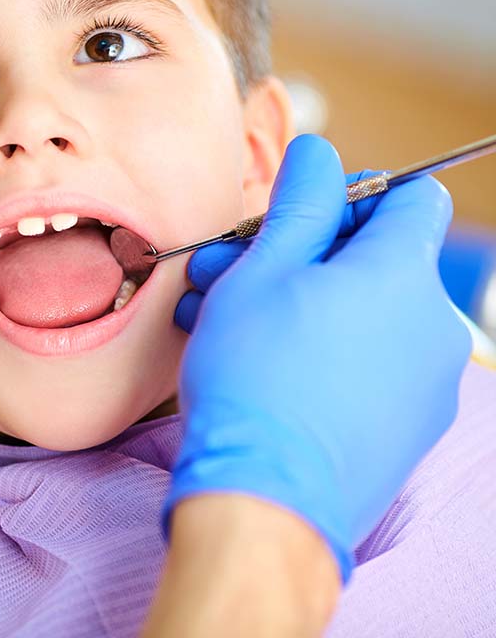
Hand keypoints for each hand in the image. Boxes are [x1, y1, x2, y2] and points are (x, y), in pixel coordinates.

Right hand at [165, 135, 471, 578]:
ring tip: (217, 318)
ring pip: (363, 314)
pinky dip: (320, 350)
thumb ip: (300, 204)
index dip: (351, 194)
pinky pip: (369, 364)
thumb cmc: (256, 377)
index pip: (412, 196)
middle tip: (226, 267)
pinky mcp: (409, 426)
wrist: (266, 498)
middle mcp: (433, 324)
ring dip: (295, 303)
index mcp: (403, 273)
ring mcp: (428, 382)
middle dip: (298, 254)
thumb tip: (322, 153)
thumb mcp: (262, 271)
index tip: (296, 216)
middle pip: (376, 259)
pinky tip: (255, 363)